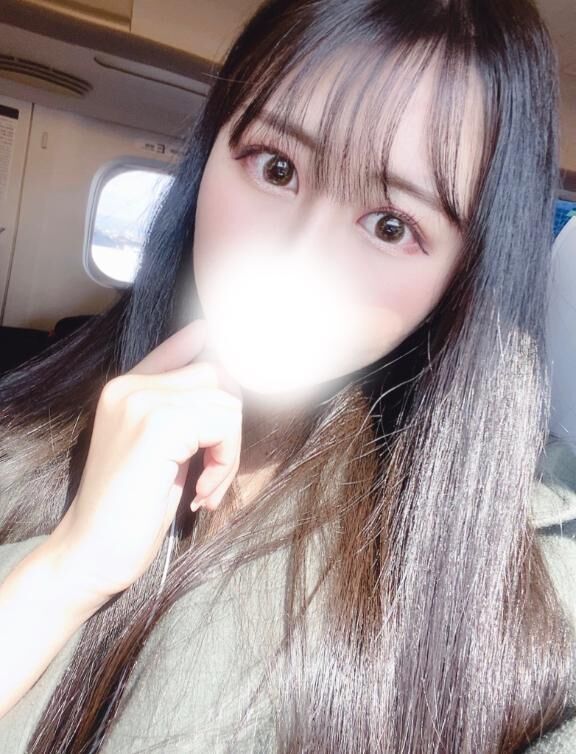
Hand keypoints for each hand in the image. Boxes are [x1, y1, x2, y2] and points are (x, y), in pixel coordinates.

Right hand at [47, 319, 242, 603]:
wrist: (91, 552)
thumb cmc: (128, 510)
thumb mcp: (159, 451)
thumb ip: (181, 413)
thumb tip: (216, 376)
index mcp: (125, 389)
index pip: (177, 350)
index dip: (201, 347)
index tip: (210, 339)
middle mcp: (130, 386)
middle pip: (216, 376)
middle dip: (229, 424)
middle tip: (213, 471)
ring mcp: (142, 401)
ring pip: (226, 401)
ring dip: (229, 451)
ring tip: (206, 487)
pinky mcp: (158, 424)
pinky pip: (224, 425)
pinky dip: (225, 462)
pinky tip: (201, 493)